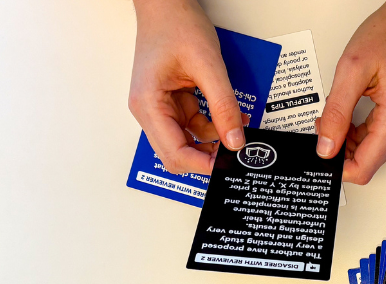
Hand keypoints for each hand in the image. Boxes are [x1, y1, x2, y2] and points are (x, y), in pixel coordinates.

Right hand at [129, 0, 246, 174]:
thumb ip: (223, 106)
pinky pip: (192, 126)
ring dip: (213, 140)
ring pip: (187, 142)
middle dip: (207, 156)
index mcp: (148, 104)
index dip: (202, 165)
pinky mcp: (172, 103)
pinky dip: (212, 125)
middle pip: (177, 154)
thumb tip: (235, 140)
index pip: (174, 153)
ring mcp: (159, 108)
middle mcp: (149, 110)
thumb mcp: (208, 66)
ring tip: (237, 128)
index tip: (227, 165)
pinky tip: (229, 118)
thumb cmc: (175, 24)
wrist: (167, 3)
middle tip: (234, 152)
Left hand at [316, 0, 385, 183]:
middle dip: (339, 151)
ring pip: (370, 152)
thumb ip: (336, 112)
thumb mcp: (351, 71)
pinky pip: (376, 139)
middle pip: (367, 163)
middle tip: (323, 125)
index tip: (320, 152)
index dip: (338, 167)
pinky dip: (357, 132)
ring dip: (347, 141)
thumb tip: (325, 147)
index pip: (364, 168)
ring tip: (334, 115)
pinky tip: (347, 114)